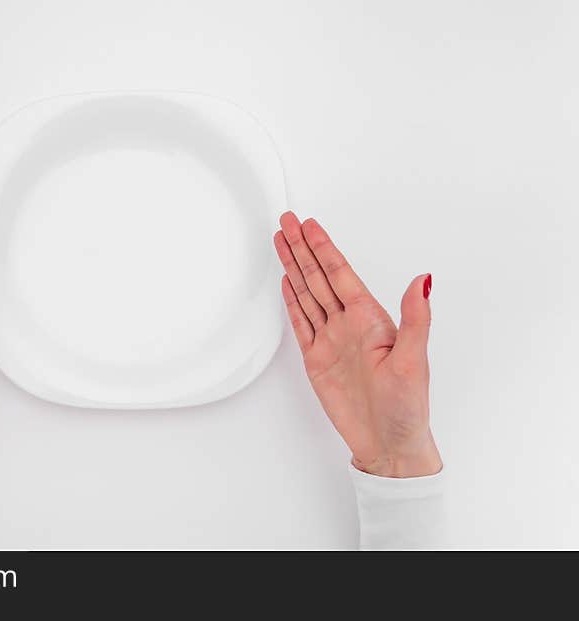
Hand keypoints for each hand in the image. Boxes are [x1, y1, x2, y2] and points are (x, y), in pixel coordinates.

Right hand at [273, 212, 440, 477]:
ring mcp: (331, 340)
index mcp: (370, 319)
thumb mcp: (413, 361)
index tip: (309, 225)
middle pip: (319, 277)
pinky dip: (292, 301)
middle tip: (287, 221)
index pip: (340, 274)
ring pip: (307, 294)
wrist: (387, 443)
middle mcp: (349, 324)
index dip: (323, 248)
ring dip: (294, 268)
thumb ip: (416, 318)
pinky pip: (301, 323)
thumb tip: (424, 280)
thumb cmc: (407, 408)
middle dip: (302, 248)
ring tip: (281, 243)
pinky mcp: (317, 359)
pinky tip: (288, 283)